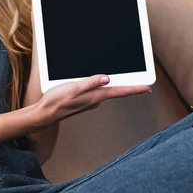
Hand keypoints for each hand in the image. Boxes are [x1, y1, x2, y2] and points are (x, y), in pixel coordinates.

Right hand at [32, 74, 150, 130]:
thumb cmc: (56, 101)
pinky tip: (101, 81)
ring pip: (106, 91)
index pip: (119, 92)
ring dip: (116, 85)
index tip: (148, 88)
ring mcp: (89, 101)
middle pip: (117, 91)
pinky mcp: (83, 100)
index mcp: (95, 97)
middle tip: (143, 82)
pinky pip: (97, 92)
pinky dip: (102, 86)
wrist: (44, 114)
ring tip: (126, 78)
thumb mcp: (72, 88)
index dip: (134, 89)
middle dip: (129, 86)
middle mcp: (95, 100)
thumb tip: (107, 78)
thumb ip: (90, 83)